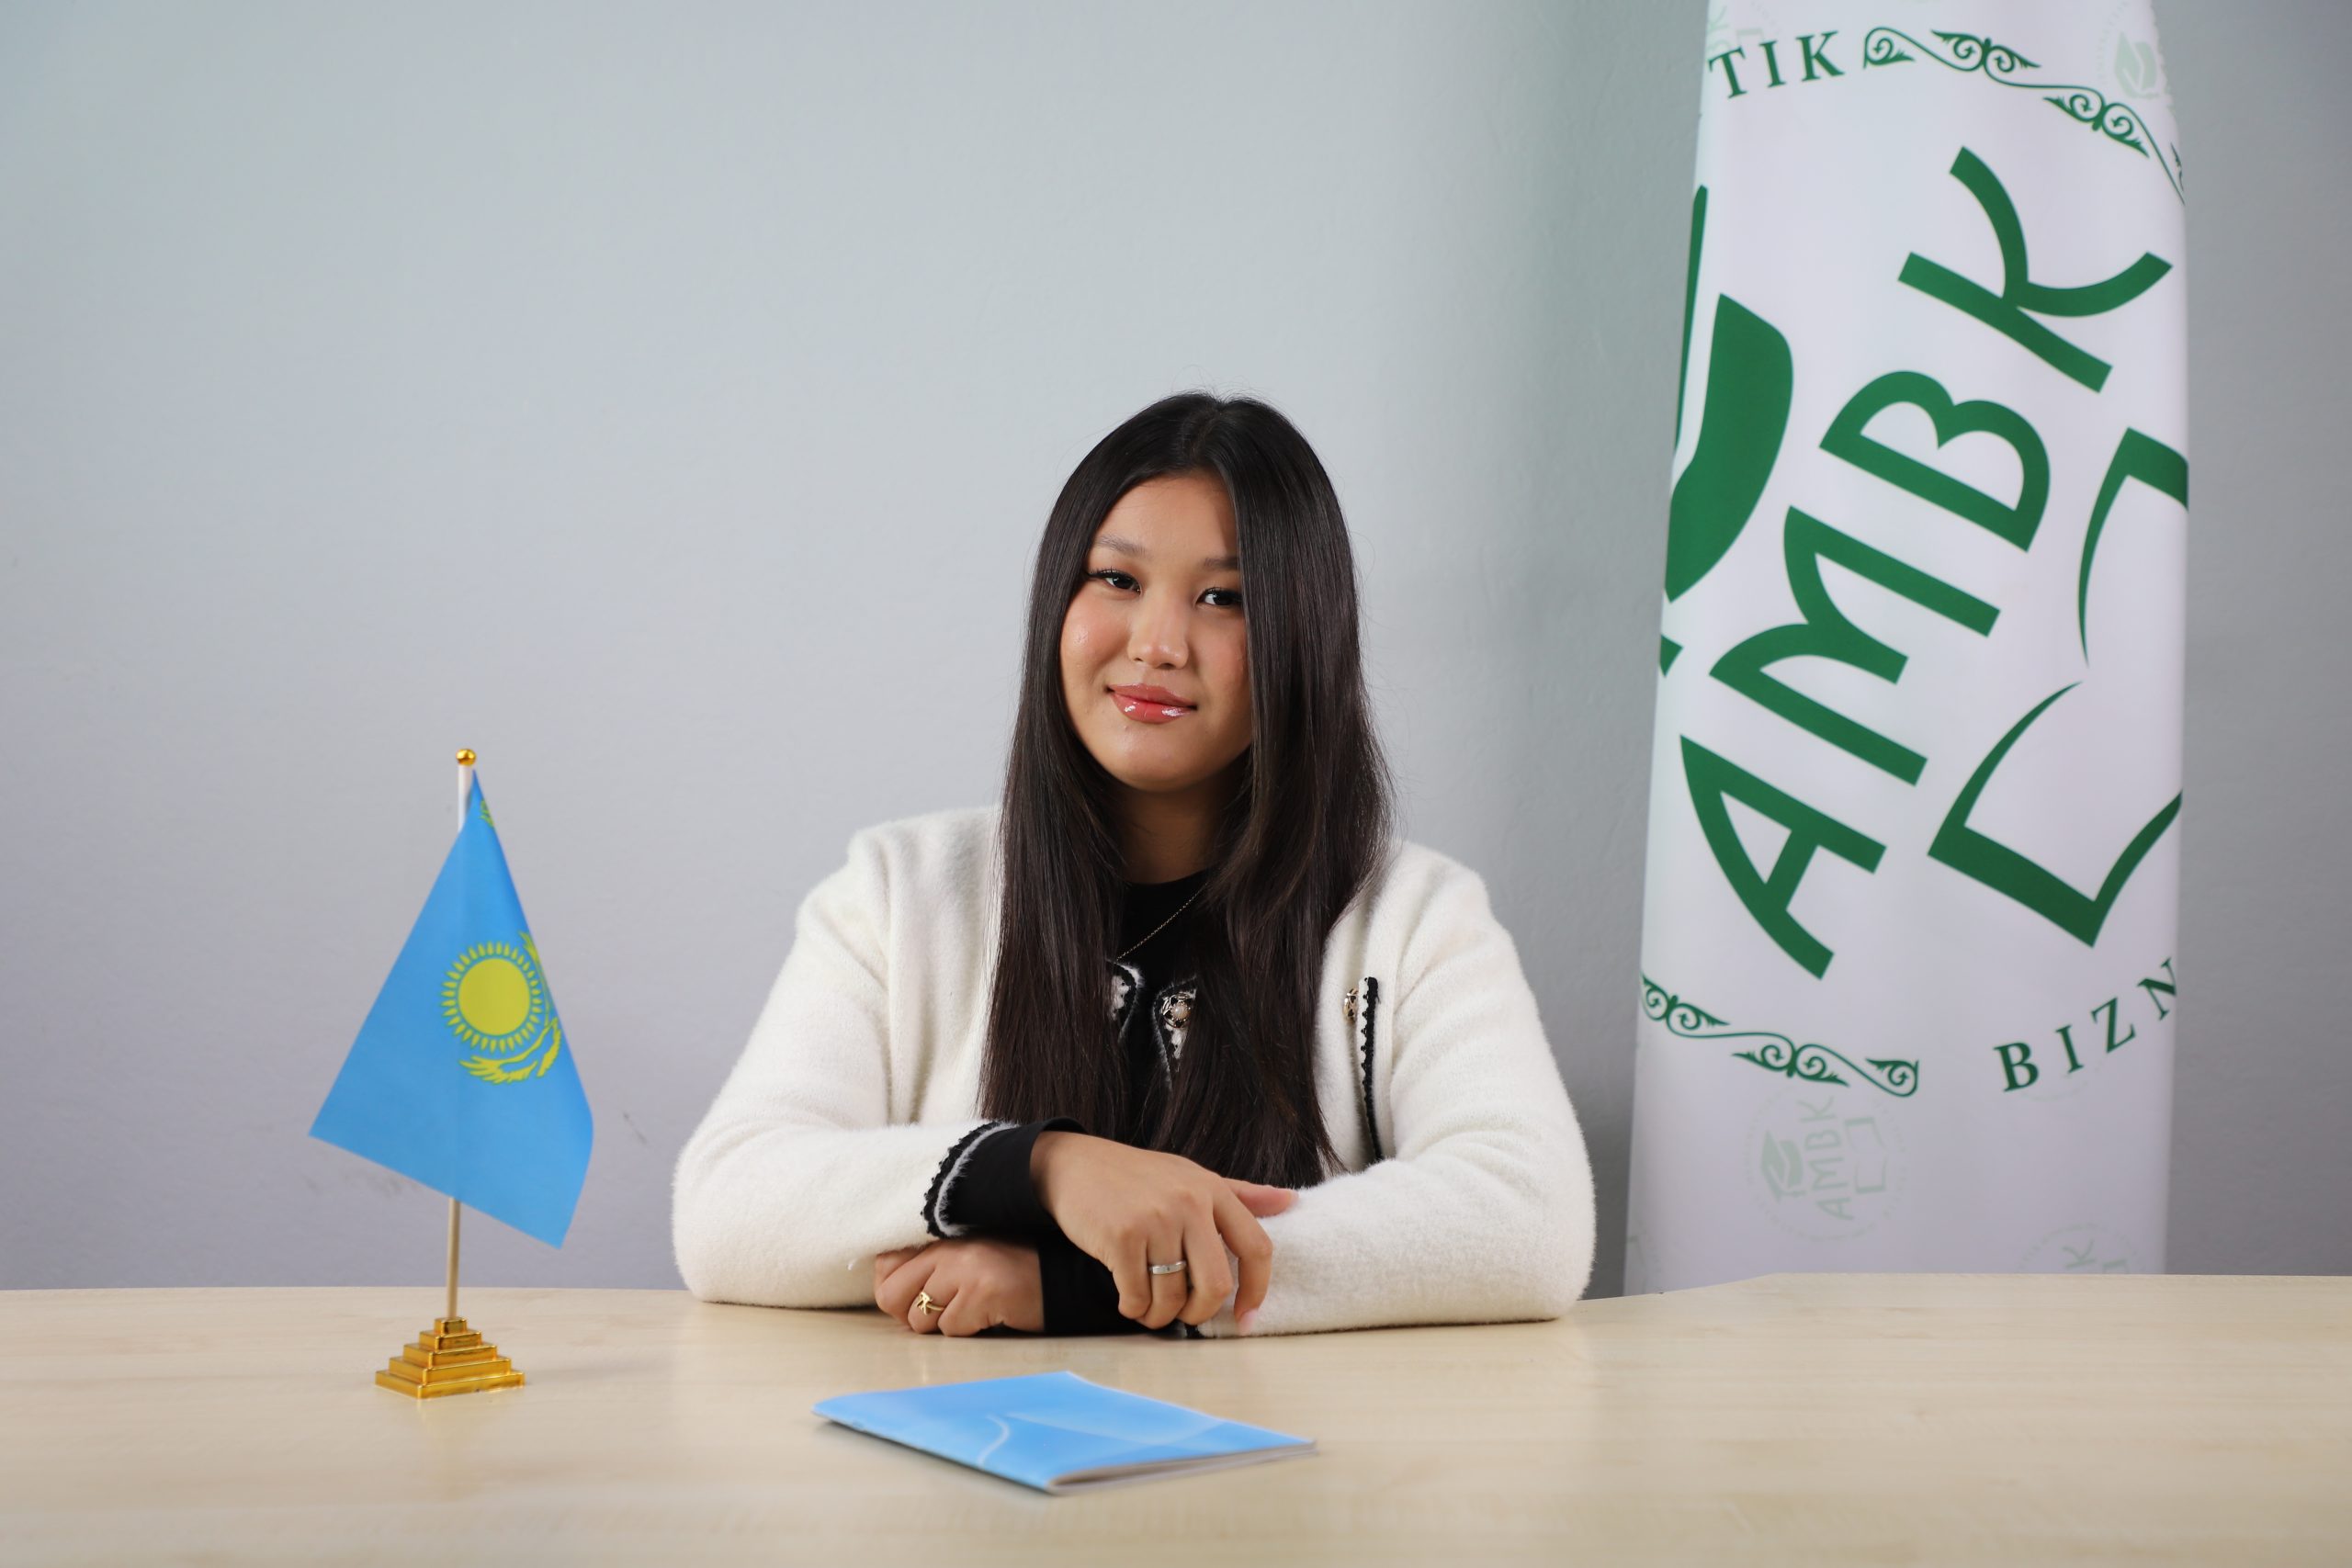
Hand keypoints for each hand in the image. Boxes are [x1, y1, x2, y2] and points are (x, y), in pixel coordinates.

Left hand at [871, 1238, 1043, 1335]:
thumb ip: (927, 1263)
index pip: (884, 1265)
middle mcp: (948, 1246)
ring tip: (974, 1306)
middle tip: (945, 1309)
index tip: (923, 1293)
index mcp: (941, 1232)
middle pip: (891, 1296)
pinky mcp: (983, 1293)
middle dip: (912, 1313)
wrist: (1065, 1275)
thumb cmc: (1011, 1268)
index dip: (896, 1289)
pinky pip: (951, 1330)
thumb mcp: (966, 1254)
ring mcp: (965, 1269)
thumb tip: (887, 1294)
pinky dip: (968, 1329)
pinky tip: (991, 1313)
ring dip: (944, 1323)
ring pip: (920, 1319)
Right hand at [1030, 1131, 1294, 1330]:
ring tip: (1149, 1307)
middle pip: (1216, 1284)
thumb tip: (1291, 1200)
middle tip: (1185, 1316)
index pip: (1257, 1248)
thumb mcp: (1191, 1176)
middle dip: (1200, 1313)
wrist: (1075, 1164)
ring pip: (1172, 1296)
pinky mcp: (1121, 1237)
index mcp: (1213, 1190)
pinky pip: (1137, 1296)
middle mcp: (1189, 1203)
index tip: (1245, 1318)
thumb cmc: (1138, 1177)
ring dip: (1160, 1316)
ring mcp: (1154, 1219)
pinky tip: (1128, 1301)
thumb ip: (1241, 1194)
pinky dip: (1133, 1309)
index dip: (1257, 1291)